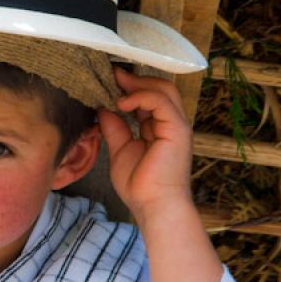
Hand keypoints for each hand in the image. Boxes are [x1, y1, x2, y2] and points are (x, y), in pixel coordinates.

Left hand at [97, 67, 193, 220]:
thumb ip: (114, 128)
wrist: (154, 206)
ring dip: (138, 83)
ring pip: (163, 89)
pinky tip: (121, 103)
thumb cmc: (140, 186)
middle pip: (160, 87)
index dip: (131, 87)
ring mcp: (177, 125)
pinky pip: (160, 101)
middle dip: (135, 79)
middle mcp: (171, 123)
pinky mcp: (177, 129)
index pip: (150, 97)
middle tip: (112, 75)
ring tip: (116, 84)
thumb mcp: (120, 150)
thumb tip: (103, 108)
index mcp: (160, 128)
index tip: (108, 81)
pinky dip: (140, 96)